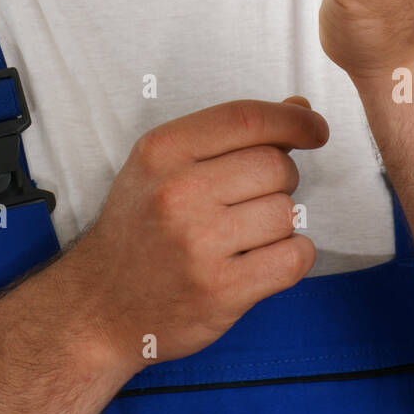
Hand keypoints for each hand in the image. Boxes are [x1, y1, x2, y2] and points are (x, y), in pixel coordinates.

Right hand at [70, 96, 327, 369]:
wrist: (100, 305)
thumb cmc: (139, 228)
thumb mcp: (162, 165)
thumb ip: (227, 134)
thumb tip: (299, 109)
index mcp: (161, 152)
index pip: (246, 118)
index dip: (292, 120)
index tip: (313, 128)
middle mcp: (177, 193)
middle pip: (276, 165)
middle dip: (280, 179)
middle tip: (254, 197)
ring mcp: (199, 245)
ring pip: (286, 213)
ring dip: (279, 223)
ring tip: (245, 234)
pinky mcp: (221, 292)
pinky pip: (294, 258)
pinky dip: (292, 257)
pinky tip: (263, 259)